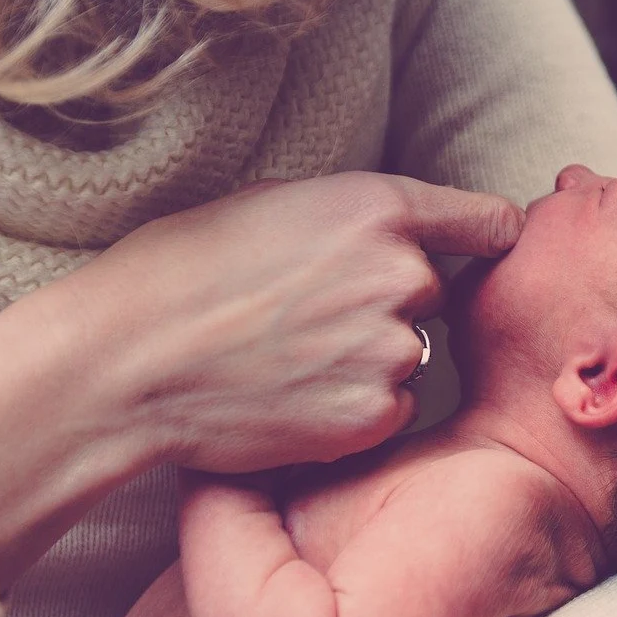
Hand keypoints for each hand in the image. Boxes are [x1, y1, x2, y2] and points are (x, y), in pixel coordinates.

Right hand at [0, 172, 520, 588]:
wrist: (127, 362)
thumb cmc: (179, 271)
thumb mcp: (272, 203)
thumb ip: (353, 215)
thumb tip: (401, 229)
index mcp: (377, 206)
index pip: (489, 220)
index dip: (484, 237)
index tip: (482, 248)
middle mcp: (401, 273)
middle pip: (432, 291)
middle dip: (387, 303)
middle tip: (307, 316)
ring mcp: (391, 348)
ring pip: (409, 354)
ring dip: (368, 360)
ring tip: (287, 358)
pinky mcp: (373, 414)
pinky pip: (390, 409)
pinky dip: (353, 410)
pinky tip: (291, 398)